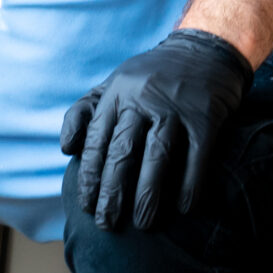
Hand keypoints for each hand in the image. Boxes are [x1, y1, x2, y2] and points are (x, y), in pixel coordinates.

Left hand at [58, 28, 254, 231]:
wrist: (205, 48)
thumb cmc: (152, 75)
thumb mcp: (114, 83)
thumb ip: (86, 112)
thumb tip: (66, 148)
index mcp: (116, 94)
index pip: (97, 141)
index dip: (90, 176)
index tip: (86, 205)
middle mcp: (143, 100)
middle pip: (123, 153)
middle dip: (112, 193)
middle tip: (106, 223)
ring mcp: (176, 108)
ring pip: (157, 157)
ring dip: (148, 195)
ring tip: (142, 223)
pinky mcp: (206, 117)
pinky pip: (196, 157)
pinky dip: (190, 184)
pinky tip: (183, 207)